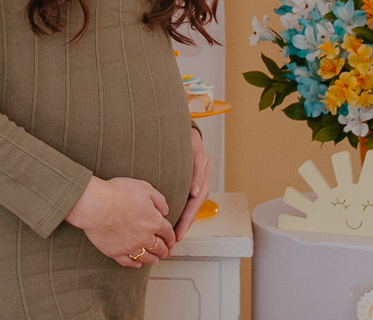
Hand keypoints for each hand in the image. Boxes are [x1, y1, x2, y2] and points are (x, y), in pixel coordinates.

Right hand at [64, 176, 175, 267]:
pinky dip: (136, 264)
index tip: (172, 241)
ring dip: (153, 259)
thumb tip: (165, 211)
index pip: (169, 234)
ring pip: (147, 258)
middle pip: (161, 248)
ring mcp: (131, 246)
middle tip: (166, 252)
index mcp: (154, 221)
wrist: (95, 204)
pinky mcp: (116, 252)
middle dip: (165, 251)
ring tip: (155, 259)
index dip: (172, 238)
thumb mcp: (144, 188)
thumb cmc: (117, 193)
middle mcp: (145, 237)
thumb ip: (159, 200)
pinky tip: (137, 263)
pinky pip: (129, 262)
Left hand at [173, 127, 210, 242]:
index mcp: (201, 180)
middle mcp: (198, 185)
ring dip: (181, 222)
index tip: (178, 233)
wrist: (184, 131)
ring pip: (187, 208)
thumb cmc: (190, 140)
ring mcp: (192, 185)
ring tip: (172, 236)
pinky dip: (179, 213)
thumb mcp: (196, 153)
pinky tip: (170, 220)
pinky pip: (183, 202)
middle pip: (191, 211)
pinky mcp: (185, 184)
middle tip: (173, 241)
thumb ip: (197, 172)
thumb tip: (196, 193)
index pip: (194, 205)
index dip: (186, 220)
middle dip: (183, 226)